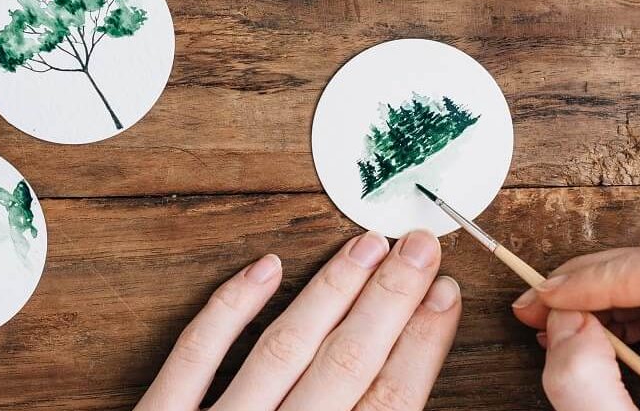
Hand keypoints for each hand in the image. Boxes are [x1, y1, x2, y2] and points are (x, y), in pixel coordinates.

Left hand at [137, 229, 462, 410]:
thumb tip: (404, 401)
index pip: (387, 406)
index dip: (420, 348)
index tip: (445, 295)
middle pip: (344, 367)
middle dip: (388, 301)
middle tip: (419, 244)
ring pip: (280, 351)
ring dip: (329, 293)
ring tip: (366, 245)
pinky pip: (194, 358)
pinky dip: (230, 309)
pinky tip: (267, 266)